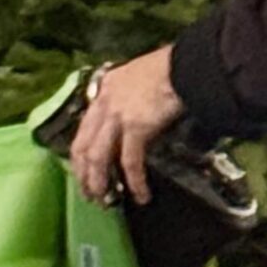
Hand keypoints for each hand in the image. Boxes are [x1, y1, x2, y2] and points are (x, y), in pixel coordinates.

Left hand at [71, 45, 183, 205]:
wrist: (186, 66)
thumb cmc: (171, 70)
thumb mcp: (140, 78)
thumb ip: (130, 98)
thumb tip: (135, 119)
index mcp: (106, 90)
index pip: (84, 128)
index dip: (80, 155)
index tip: (83, 171)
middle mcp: (105, 102)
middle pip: (83, 146)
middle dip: (83, 175)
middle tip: (90, 195)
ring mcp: (118, 115)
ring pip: (98, 157)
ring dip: (99, 182)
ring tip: (105, 201)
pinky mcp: (136, 126)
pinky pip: (130, 161)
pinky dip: (134, 181)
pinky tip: (141, 194)